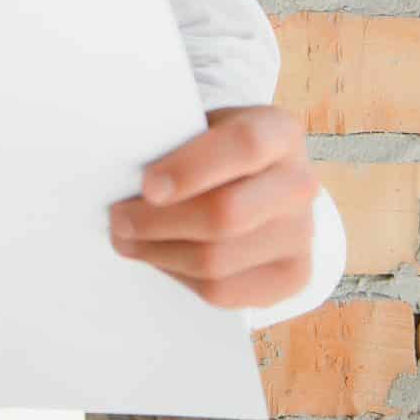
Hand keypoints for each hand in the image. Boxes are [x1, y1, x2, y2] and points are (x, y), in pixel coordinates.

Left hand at [107, 103, 316, 309]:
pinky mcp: (292, 276)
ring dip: (158, 253)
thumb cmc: (215, 150)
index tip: (147, 186)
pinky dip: (179, 277)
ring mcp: (301, 234)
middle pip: (226, 215)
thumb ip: (173, 140)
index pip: (244, 146)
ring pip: (216, 260)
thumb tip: (120, 173)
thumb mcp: (203, 126)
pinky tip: (160, 257)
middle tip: (118, 218)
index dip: (191, 168)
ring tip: (126, 239)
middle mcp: (299, 183)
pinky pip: (224, 292)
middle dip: (158, 221)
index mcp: (279, 132)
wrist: (264, 182)